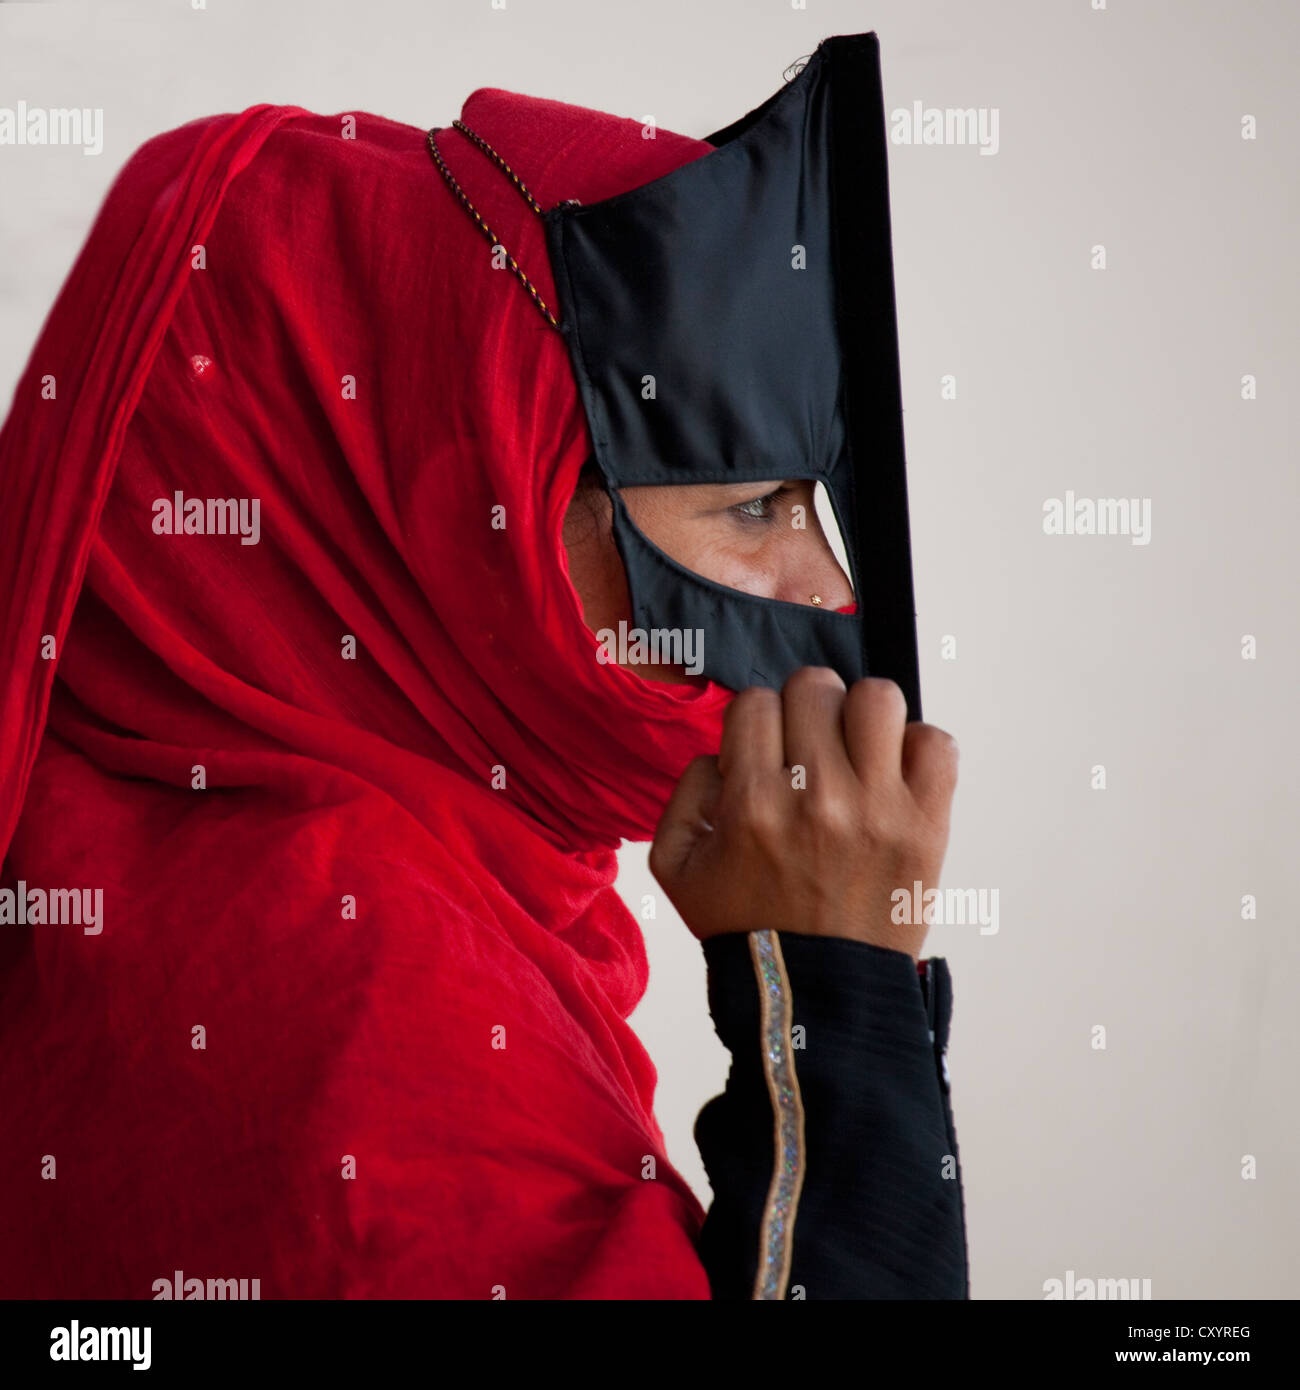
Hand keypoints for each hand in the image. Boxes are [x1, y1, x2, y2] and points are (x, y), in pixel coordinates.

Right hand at [649, 670, 957, 960]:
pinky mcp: (927, 826)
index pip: (755, 701)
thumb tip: (723, 751)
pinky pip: (936, 743)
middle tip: (808, 751)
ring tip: (855, 753)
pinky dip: (916, 749)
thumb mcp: (676, 867)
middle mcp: (816, 797)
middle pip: (814, 687)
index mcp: (752, 803)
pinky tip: (892, 778)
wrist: (816, 996)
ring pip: (878, 698)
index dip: (755, 722)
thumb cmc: (747, 927)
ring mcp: (879, 809)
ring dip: (861, 717)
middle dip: (805, 712)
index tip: (763, 754)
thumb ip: (683, 793)